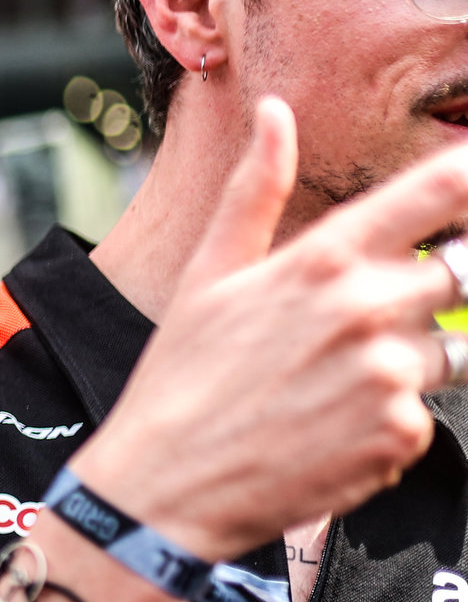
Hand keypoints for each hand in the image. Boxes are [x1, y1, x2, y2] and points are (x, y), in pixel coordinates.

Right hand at [75, 98, 467, 561]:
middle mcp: (368, 308)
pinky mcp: (400, 435)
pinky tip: (328, 433)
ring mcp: (390, 374)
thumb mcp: (207, 276)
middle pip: (459, 275)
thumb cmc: (177, 380)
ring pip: (452, 351)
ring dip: (412, 364)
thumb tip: (275, 113)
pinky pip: (425, 416)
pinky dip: (389, 425)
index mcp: (324, 258)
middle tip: (354, 330)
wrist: (162, 488)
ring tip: (332, 388)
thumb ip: (255, 191)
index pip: (441, 191)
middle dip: (425, 295)